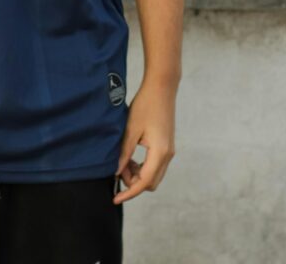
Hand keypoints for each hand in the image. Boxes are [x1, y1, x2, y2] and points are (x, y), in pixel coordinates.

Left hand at [112, 76, 177, 204]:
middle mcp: (168, 155)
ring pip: (154, 175)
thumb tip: (116, 172)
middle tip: (117, 172)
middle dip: (133, 183)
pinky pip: (156, 165)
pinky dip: (144, 167)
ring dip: (138, 175)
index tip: (115, 198)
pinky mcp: (167, 146)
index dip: (129, 192)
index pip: (144, 182)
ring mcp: (169, 151)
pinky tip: (131, 157)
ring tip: (122, 162)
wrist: (162, 88)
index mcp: (159, 152)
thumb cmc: (145, 105)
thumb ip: (124, 153)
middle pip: (151, 183)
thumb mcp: (131, 129)